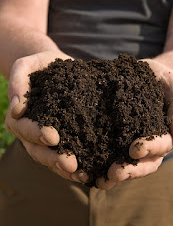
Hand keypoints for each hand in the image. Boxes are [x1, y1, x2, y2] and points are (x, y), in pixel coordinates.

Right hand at [5, 51, 87, 183]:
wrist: (57, 67)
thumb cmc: (41, 64)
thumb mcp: (26, 64)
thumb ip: (18, 80)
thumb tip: (16, 108)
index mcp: (19, 116)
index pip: (23, 129)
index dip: (35, 134)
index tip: (53, 136)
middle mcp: (31, 131)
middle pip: (37, 150)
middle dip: (52, 158)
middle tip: (70, 164)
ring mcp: (47, 136)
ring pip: (51, 157)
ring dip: (64, 167)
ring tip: (81, 173)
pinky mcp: (65, 136)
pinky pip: (67, 152)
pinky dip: (77, 163)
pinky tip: (90, 170)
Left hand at [96, 59, 172, 189]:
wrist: (144, 74)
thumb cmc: (163, 79)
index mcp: (167, 132)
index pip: (162, 145)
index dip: (150, 148)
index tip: (135, 149)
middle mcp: (151, 144)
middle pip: (145, 163)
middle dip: (130, 170)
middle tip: (114, 173)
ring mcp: (133, 143)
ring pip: (128, 165)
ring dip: (115, 175)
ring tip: (100, 180)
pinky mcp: (116, 139)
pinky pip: (111, 155)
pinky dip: (101, 165)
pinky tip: (88, 171)